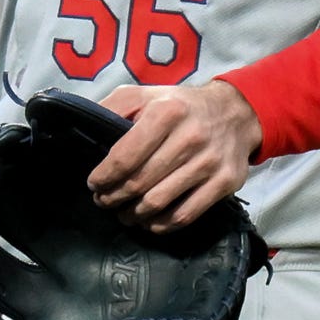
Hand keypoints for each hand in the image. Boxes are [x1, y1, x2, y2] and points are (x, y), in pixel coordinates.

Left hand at [87, 79, 258, 225]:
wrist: (235, 114)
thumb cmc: (179, 107)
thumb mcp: (144, 95)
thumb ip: (113, 108)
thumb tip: (84, 129)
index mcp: (166, 112)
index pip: (124, 157)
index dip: (103, 177)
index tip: (94, 184)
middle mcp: (190, 137)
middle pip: (139, 183)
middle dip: (114, 197)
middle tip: (104, 201)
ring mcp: (209, 162)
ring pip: (158, 203)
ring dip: (133, 214)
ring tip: (123, 213)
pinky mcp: (225, 182)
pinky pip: (184, 215)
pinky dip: (160, 224)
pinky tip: (149, 221)